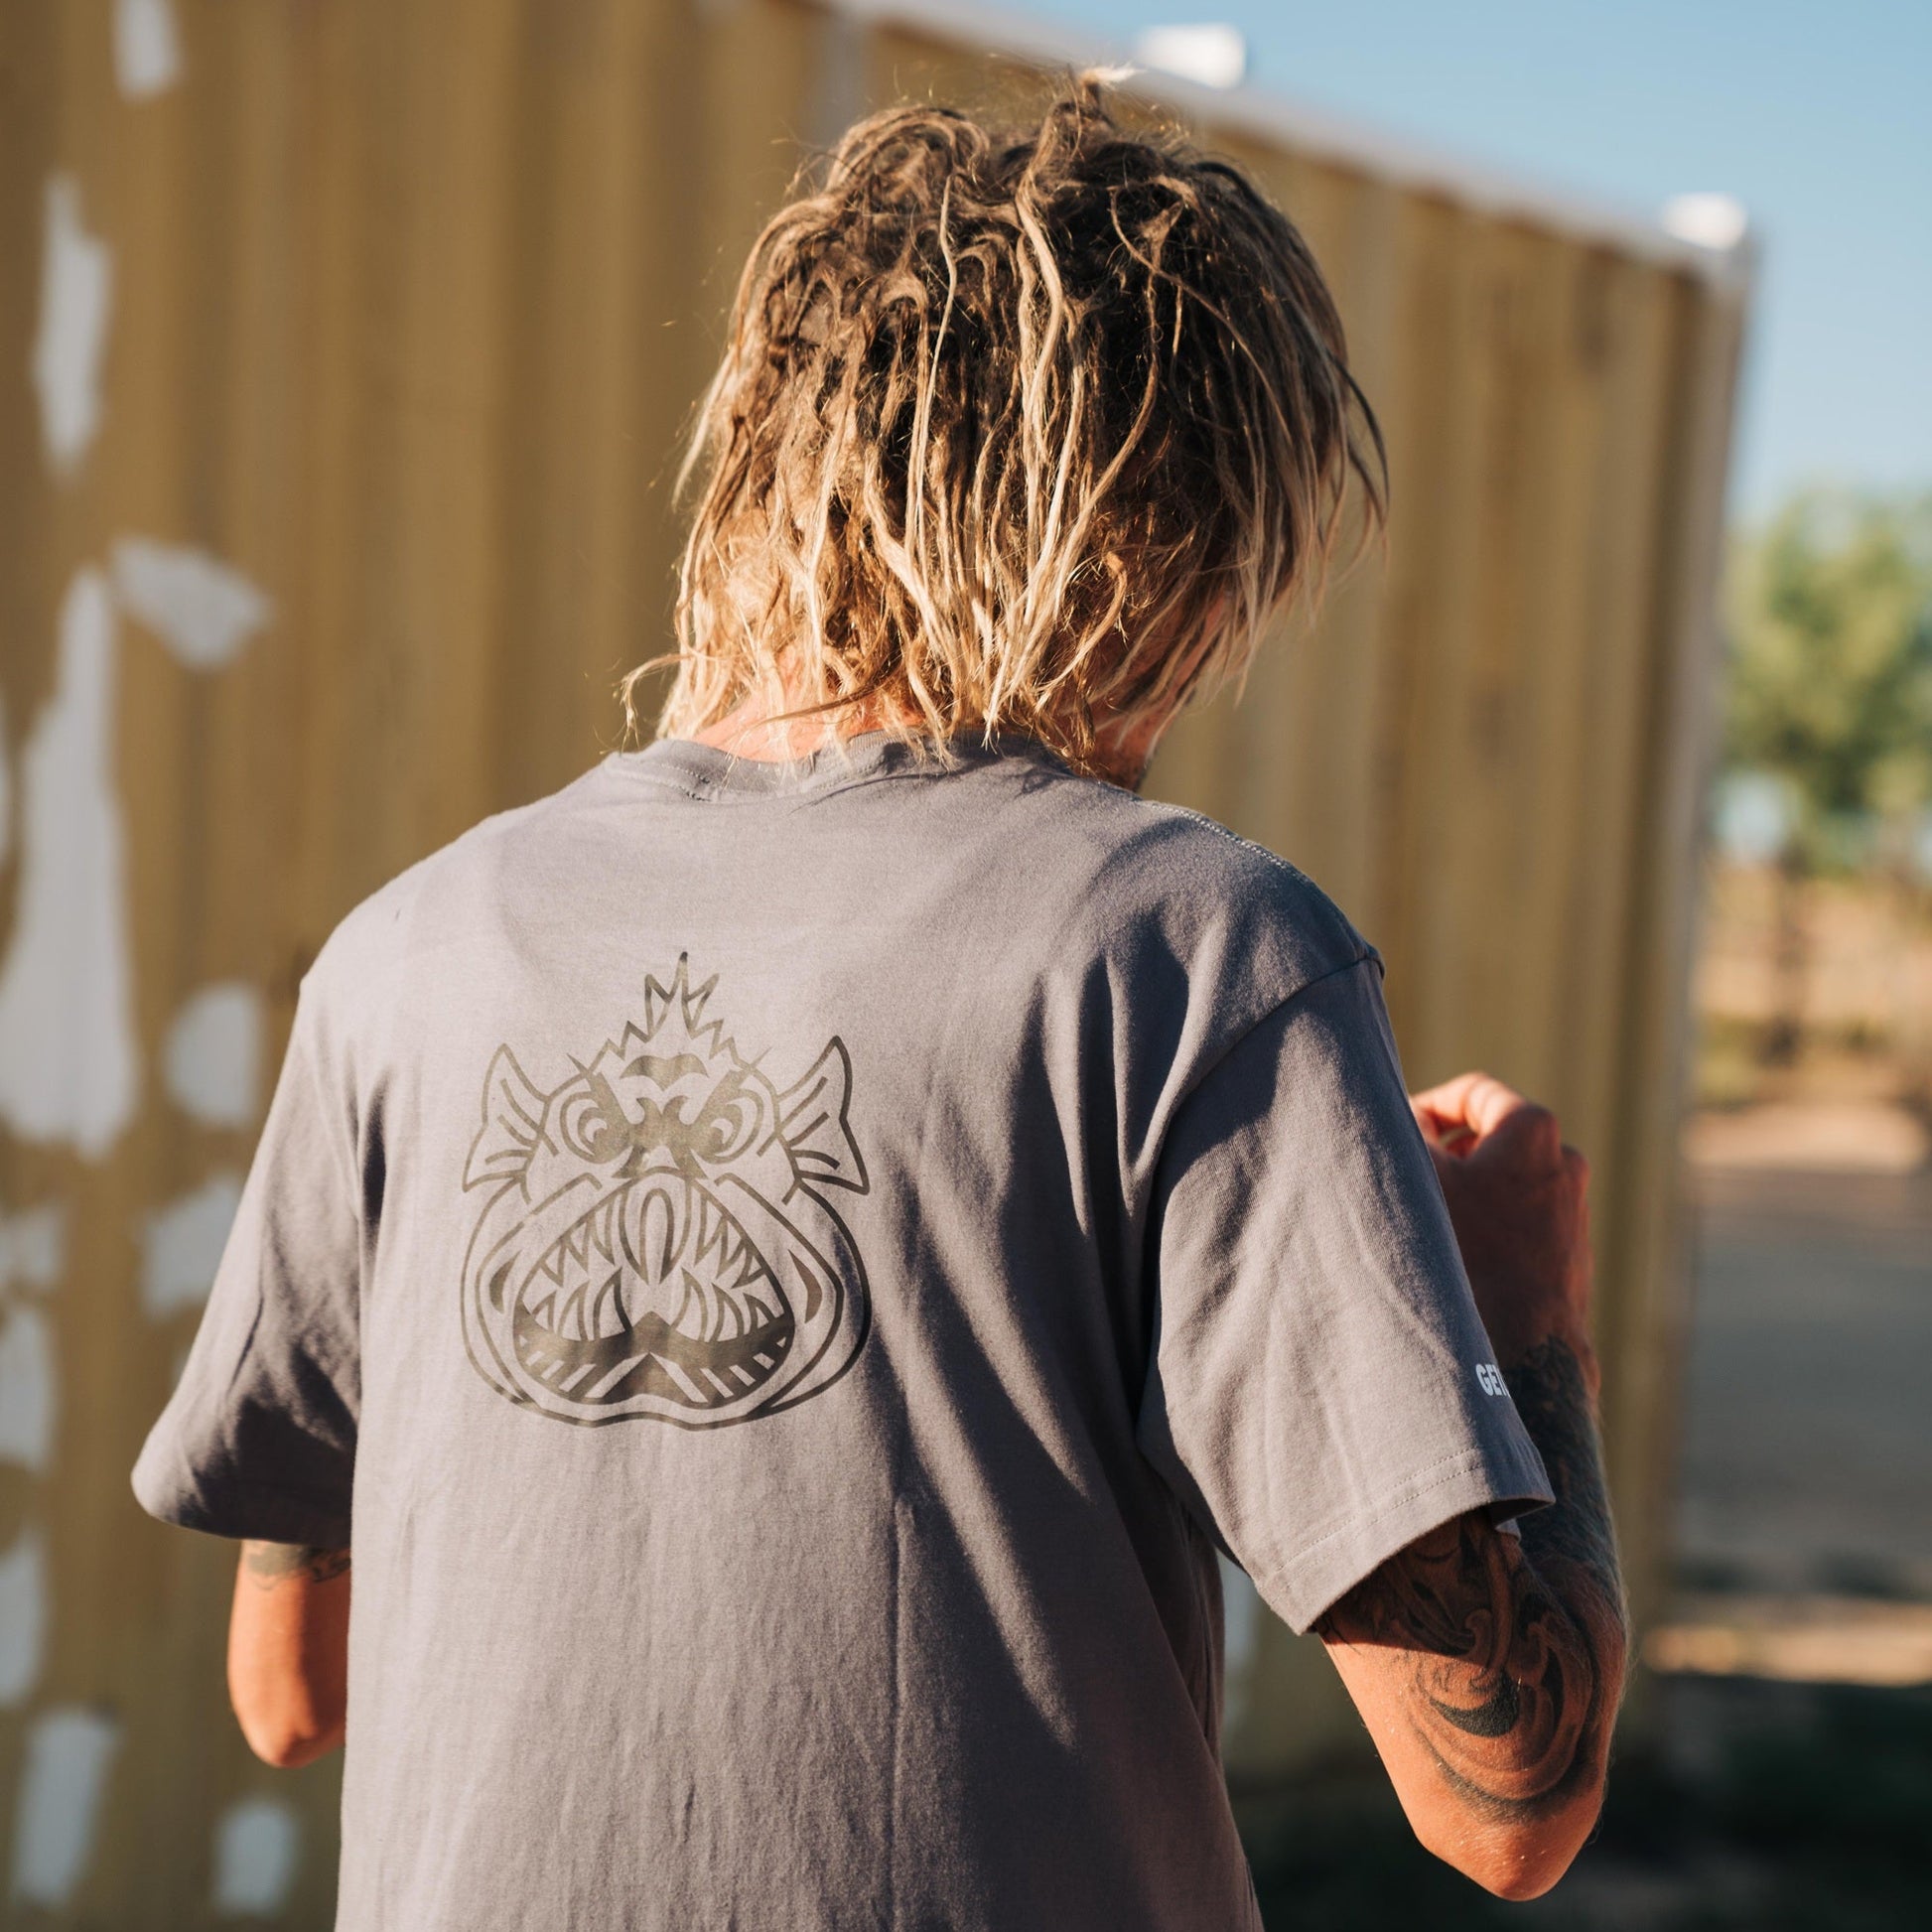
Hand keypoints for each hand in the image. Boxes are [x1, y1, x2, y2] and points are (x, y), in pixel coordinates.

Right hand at [1409, 1072, 1595, 1389]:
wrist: (1526, 1345)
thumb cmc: (1471, 1252)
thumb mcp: (1422, 1178)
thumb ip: (1406, 1132)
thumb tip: (1396, 1116)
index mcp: (1533, 1128)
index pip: (1471, 1092)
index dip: (1427, 1106)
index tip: (1401, 1134)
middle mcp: (1565, 1160)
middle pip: (1489, 1136)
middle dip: (1445, 1152)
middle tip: (1409, 1178)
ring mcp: (1573, 1206)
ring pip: (1505, 1180)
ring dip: (1467, 1190)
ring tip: (1431, 1221)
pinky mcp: (1572, 1248)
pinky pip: (1521, 1217)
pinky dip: (1489, 1223)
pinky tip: (1460, 1255)